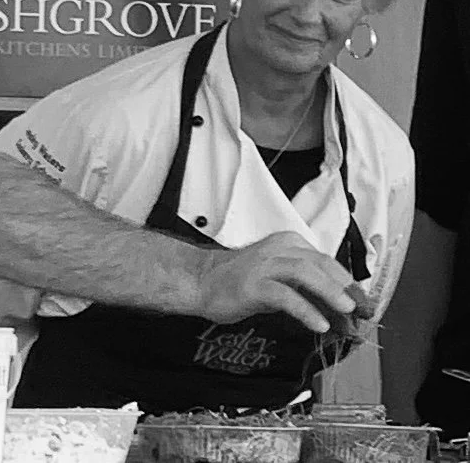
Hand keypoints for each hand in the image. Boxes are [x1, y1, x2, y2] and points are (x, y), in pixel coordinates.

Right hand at [198, 231, 356, 332]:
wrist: (203, 281)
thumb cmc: (241, 279)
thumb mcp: (278, 276)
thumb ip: (306, 284)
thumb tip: (339, 306)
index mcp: (288, 243)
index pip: (326, 260)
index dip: (348, 282)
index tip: (364, 302)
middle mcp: (278, 250)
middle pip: (320, 263)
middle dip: (345, 288)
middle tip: (361, 309)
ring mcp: (264, 265)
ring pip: (306, 273)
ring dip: (330, 293)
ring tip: (346, 311)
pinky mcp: (254, 285)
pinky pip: (285, 295)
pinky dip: (306, 310)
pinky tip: (318, 324)